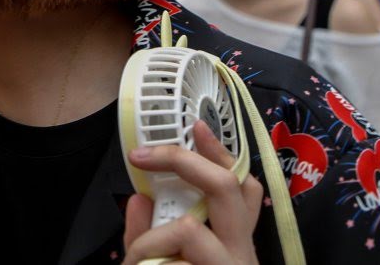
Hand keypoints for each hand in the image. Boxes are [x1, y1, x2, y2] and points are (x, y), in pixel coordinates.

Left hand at [122, 123, 261, 264]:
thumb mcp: (159, 255)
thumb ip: (148, 230)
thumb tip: (139, 199)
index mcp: (233, 239)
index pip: (241, 187)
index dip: (220, 154)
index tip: (198, 127)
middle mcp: (242, 249)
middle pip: (225, 185)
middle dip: (181, 161)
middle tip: (140, 157)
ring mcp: (234, 264)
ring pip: (187, 227)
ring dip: (149, 241)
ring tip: (137, 259)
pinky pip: (172, 261)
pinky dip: (146, 261)